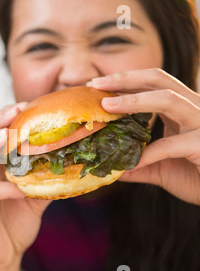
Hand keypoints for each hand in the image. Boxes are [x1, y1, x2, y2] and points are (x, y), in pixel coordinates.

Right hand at [0, 103, 50, 270]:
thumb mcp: (33, 198)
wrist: (4, 258)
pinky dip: (3, 187)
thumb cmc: (15, 225)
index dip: (2, 120)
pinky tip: (20, 188)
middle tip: (16, 110)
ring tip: (6, 135)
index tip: (25, 107)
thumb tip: (67, 160)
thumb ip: (42, 178)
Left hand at [90, 68, 199, 204]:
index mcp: (181, 109)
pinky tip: (129, 164)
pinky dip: (147, 154)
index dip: (123, 81)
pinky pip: (170, 145)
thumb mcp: (159, 168)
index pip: (152, 84)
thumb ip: (136, 164)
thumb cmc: (195, 177)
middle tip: (96, 84)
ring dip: (134, 101)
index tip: (95, 85)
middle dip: (125, 78)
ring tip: (106, 106)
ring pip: (168, 99)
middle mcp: (193, 108)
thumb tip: (107, 166)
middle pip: (160, 79)